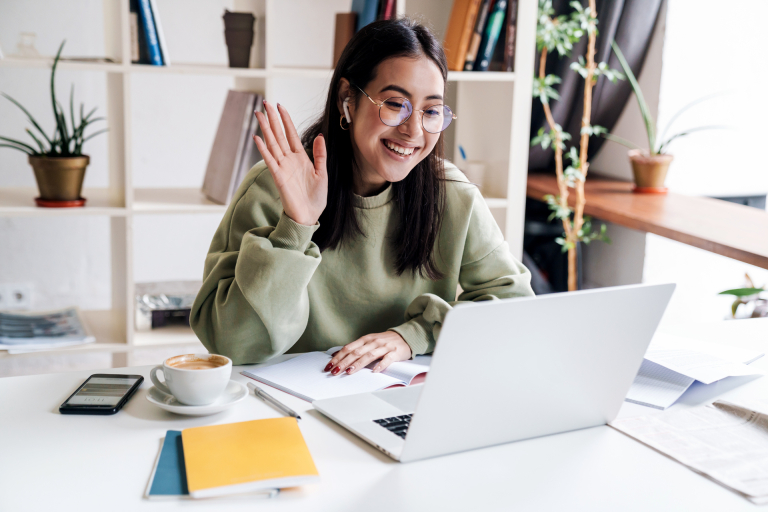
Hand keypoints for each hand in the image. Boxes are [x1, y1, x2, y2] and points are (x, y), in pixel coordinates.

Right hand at [252, 101, 327, 225]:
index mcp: (300, 158)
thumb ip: (320, 155)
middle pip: (279, 135)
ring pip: (272, 144)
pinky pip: (270, 160)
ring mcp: (282, 167)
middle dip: (272, 119)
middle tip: (265, 103)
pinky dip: (263, 149)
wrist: (309, 215)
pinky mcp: (278, 177)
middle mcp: (289, 160)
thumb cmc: (315, 198)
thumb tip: (320, 136)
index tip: (280, 106)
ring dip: (265, 129)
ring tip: (258, 114)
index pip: (291, 134)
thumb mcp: (322, 173)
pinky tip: (257, 138)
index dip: (286, 120)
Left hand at [325, 331, 411, 374]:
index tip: (329, 366)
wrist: (405, 337)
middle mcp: (373, 342)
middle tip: (334, 371)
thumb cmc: (384, 341)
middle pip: (356, 352)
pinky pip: (387, 359)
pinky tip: (374, 371)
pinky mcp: (395, 353)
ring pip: (369, 355)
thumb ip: (355, 348)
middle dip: (344, 362)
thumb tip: (337, 354)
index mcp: (365, 339)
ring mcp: (384, 347)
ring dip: (358, 364)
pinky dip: (380, 365)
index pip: (348, 348)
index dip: (338, 357)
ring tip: (349, 371)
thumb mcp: (368, 342)